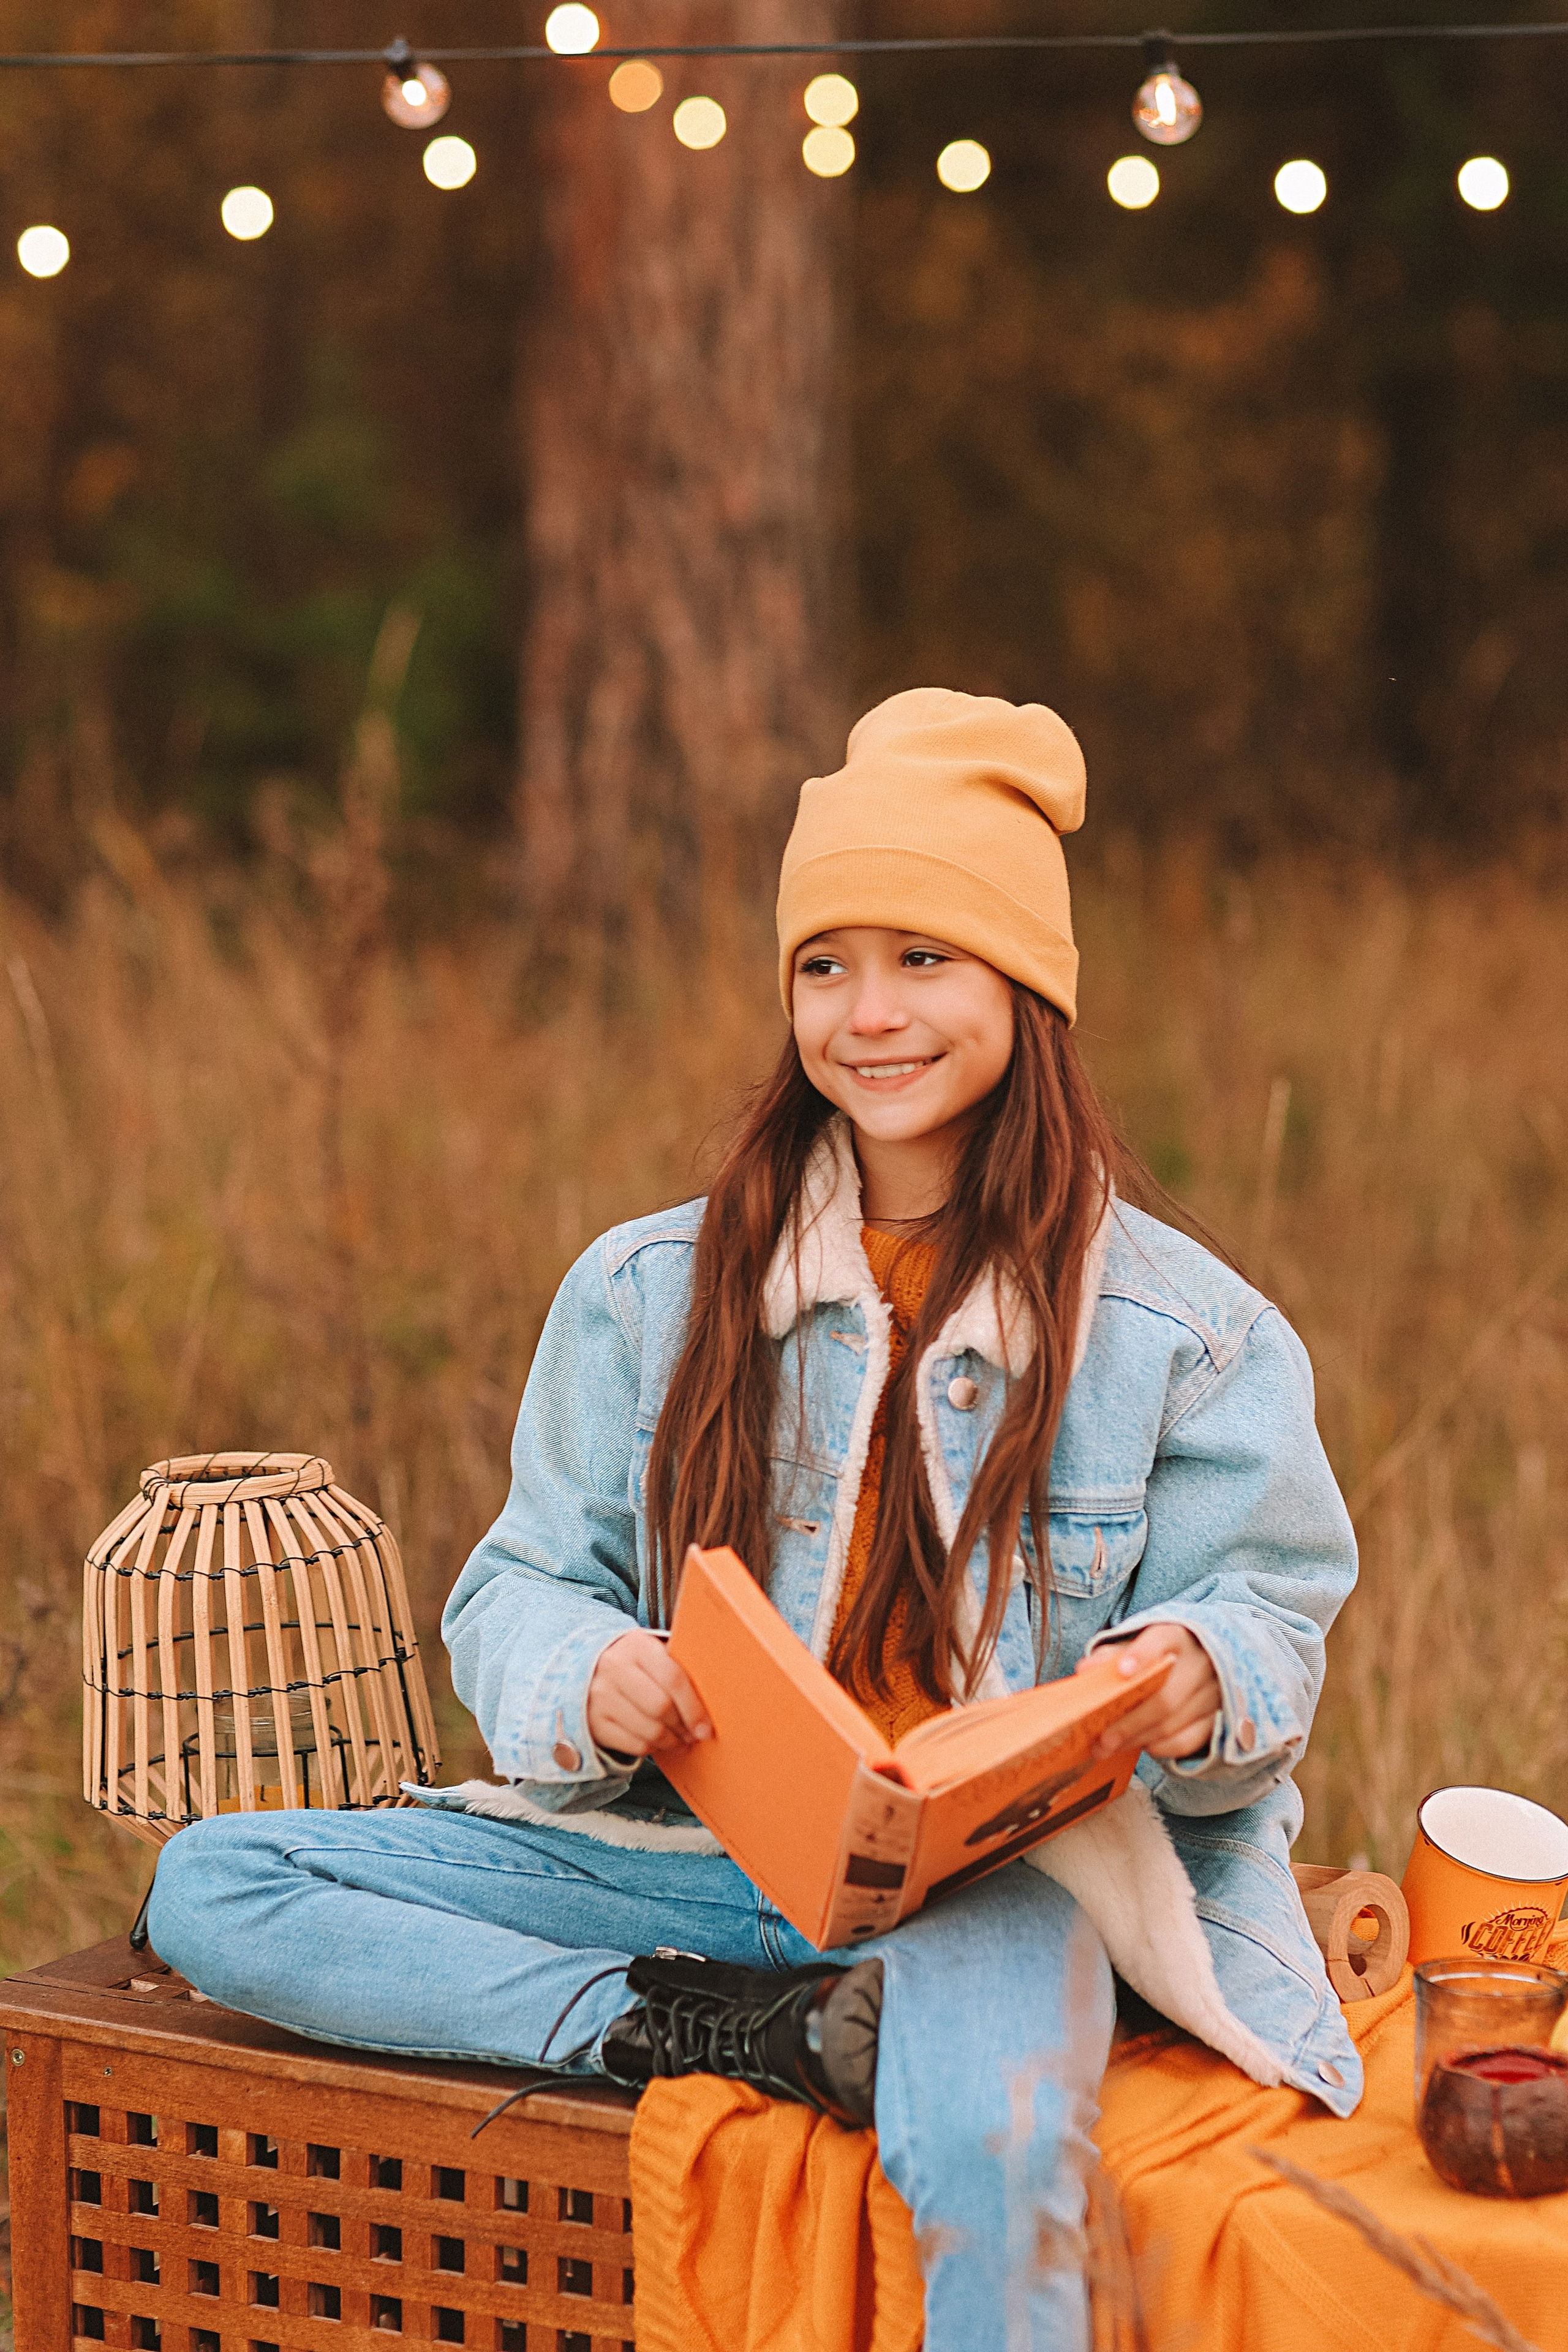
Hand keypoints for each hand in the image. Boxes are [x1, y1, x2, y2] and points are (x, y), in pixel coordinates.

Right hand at [585, 1630, 712, 1760]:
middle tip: (695, 1735)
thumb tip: (717, 1693)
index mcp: (637, 1646)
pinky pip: (633, 1744)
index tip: (707, 1727)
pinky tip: (660, 1744)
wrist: (586, 1667)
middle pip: (661, 1707)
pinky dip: (652, 1749)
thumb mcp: (653, 1652)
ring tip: (681, 1742)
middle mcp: (614, 1668)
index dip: (694, 1707)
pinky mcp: (594, 1721)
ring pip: (648, 1730)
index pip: (673, 1678)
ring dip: (671, 1742)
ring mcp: (600, 1696)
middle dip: (684, 1727)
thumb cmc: (634, 1662)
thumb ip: (678, 1666)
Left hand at [1077, 1624, 1222, 1761]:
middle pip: (1164, 1697)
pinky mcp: (1217, 1717)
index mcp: (1177, 1636)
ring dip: (1137, 1739)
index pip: (1160, 1640)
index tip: (1122, 1671)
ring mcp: (1213, 1692)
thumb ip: (1111, 1655)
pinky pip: (1187, 1740)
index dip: (1142, 1655)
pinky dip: (1162, 1747)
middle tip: (1101, 1740)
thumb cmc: (1159, 1655)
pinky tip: (1142, 1745)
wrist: (1202, 1660)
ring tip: (1108, 1747)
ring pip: (1172, 1723)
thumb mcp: (1137, 1645)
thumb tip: (1085, 1669)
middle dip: (1129, 1723)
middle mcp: (1200, 1663)